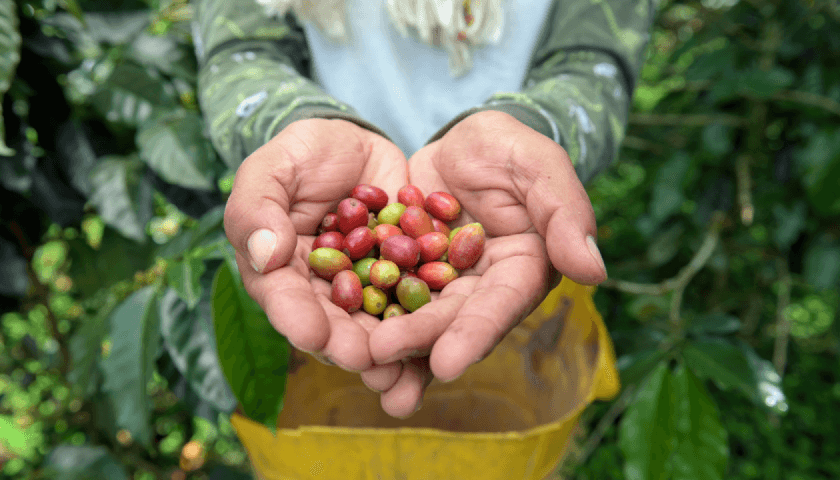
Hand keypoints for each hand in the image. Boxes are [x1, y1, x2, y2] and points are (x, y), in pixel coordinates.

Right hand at [223, 118, 407, 370]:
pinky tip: (442, 336)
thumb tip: (266, 256)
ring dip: (389, 350)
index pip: (285, 300)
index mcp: (281, 272)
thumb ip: (257, 209)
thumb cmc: (302, 155)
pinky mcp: (404, 277)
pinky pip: (417, 298)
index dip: (297, 319)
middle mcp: (323, 291)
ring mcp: (366, 287)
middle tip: (365, 359)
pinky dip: (427, 320)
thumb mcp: (272, 169)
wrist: (356, 145)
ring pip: (376, 324)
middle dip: (348, 344)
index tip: (313, 335)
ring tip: (402, 371)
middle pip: (333, 324)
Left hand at [365, 111, 607, 416]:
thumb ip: (566, 212)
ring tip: (358, 366)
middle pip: (451, 318)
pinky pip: (384, 295)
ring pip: (416, 317)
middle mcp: (482, 287)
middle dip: (418, 341)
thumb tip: (594, 271)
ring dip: (390, 346)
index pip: (501, 305)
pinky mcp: (406, 272)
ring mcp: (442, 284)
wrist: (462, 139)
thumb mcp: (539, 164)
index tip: (446, 362)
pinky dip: (364, 314)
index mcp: (522, 269)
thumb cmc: (508, 146)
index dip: (475, 334)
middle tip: (381, 356)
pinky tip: (336, 337)